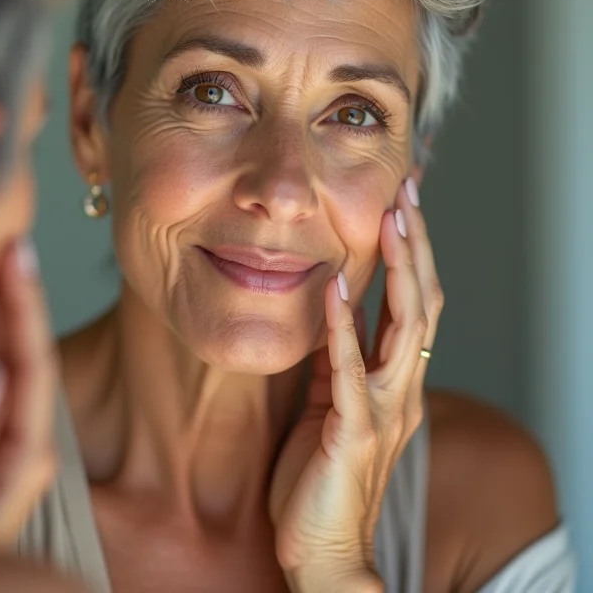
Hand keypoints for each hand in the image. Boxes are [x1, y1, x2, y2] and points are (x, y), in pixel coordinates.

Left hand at [269, 180, 442, 591]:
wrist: (321, 551)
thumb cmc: (321, 476)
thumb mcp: (332, 402)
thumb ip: (339, 357)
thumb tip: (337, 306)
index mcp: (395, 381)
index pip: (415, 304)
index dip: (414, 254)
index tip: (405, 205)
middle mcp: (401, 389)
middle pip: (422, 303)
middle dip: (416, 245)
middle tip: (409, 192)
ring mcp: (383, 410)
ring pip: (404, 328)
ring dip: (399, 271)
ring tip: (390, 220)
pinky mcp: (353, 433)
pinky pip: (351, 371)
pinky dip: (344, 327)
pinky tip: (338, 287)